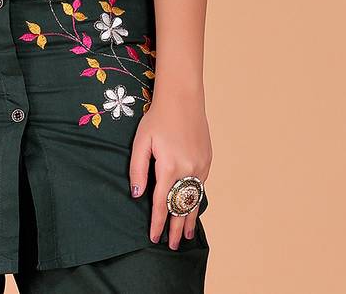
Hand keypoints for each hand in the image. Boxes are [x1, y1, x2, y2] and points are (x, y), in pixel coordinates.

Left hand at [128, 89, 211, 248]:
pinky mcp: (207, 161)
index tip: (154, 238)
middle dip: (177, 228)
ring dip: (190, 218)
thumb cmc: (157, 118)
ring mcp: (200, 167)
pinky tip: (192, 207)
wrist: (183, 99)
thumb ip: (138, 170)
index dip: (158, 223)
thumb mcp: (141, 141)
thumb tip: (137, 195)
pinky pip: (200, 187)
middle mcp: (188, 171)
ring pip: (194, 200)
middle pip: (182, 207)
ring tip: (186, 235)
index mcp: (169, 167)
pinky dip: (195, 200)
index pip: (162, 204)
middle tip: (173, 246)